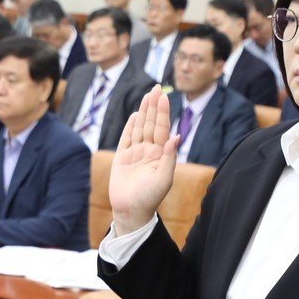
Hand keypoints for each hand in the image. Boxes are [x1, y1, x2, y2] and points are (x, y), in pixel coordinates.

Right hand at [109, 85, 178, 234]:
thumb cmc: (150, 198)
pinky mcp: (122, 158)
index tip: (163, 96)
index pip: (162, 128)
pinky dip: (130, 126)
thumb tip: (176, 136)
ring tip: (147, 96)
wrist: (131, 211)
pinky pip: (127, 138)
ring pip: (139, 128)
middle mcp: (149, 151)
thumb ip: (169, 157)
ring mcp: (135, 154)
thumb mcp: (164, 178)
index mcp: (160, 154)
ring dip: (143, 112)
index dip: (162, 112)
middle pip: (151, 124)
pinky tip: (135, 115)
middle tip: (156, 87)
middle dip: (154, 106)